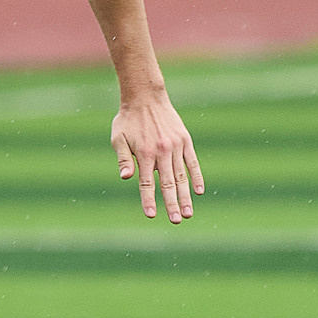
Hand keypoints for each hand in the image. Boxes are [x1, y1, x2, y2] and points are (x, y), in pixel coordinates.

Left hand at [112, 92, 203, 222]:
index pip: (147, 183)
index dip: (148, 200)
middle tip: (176, 220)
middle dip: (172, 204)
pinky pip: (192, 162)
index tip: (151, 215)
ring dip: (185, 196)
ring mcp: (176, 147)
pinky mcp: (185, 141)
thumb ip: (124, 159)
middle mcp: (162, 152)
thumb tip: (126, 178)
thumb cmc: (128, 120)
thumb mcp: (118, 138)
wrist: (145, 96)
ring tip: (188, 213)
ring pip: (181, 176)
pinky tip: (199, 191)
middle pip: (168, 184)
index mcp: (145, 154)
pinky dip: (196, 177)